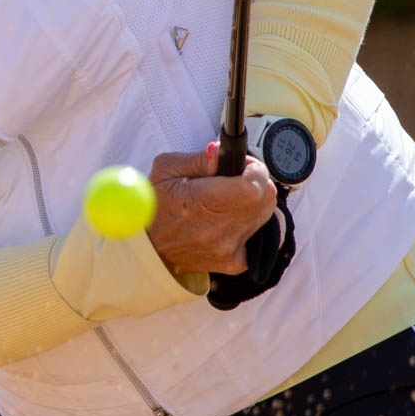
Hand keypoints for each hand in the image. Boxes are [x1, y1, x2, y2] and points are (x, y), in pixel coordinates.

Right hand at [147, 144, 277, 279]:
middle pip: (266, 199)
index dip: (256, 171)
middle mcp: (217, 229)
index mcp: (201, 202)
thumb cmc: (155, 206)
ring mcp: (227, 248)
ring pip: (264, 216)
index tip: (245, 165)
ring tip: (228, 200)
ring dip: (252, 203)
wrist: (148, 248)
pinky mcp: (232, 262)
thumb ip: (199, 159)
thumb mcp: (166, 169)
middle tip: (236, 179)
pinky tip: (228, 220)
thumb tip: (223, 153)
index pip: (254, 187)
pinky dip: (248, 224)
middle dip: (257, 183)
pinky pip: (256, 235)